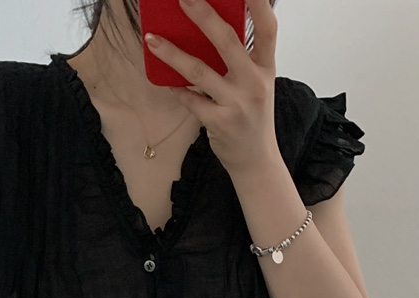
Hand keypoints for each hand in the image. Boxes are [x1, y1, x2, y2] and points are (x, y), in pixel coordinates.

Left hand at [144, 0, 278, 175]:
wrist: (256, 160)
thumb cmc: (252, 115)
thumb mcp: (256, 83)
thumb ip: (242, 57)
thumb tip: (210, 25)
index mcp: (265, 67)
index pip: (267, 27)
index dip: (258, 3)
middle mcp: (254, 83)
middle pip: (228, 41)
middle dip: (203, 15)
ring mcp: (237, 104)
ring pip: (199, 72)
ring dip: (172, 54)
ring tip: (152, 39)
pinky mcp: (220, 123)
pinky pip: (191, 100)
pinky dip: (177, 90)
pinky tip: (167, 82)